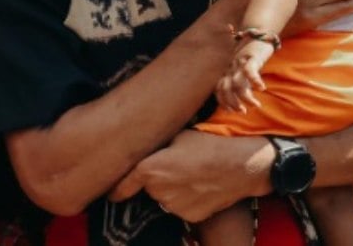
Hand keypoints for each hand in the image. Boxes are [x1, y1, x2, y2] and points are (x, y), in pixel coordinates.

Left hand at [107, 130, 274, 220]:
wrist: (241, 165)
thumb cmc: (208, 143)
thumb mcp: (177, 136)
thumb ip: (156, 146)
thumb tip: (142, 144)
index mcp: (150, 169)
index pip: (123, 185)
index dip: (116, 189)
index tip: (111, 193)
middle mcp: (159, 191)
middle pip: (148, 187)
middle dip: (155, 178)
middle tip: (174, 164)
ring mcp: (175, 206)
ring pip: (164, 197)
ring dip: (171, 189)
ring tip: (191, 173)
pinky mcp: (191, 216)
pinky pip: (180, 207)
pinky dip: (186, 199)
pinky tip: (199, 185)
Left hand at [217, 40, 271, 112]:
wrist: (258, 32)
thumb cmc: (250, 52)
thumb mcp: (242, 67)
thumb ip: (241, 80)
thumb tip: (243, 96)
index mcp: (226, 70)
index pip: (218, 89)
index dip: (222, 101)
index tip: (230, 111)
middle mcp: (230, 67)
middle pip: (225, 88)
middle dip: (232, 102)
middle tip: (242, 111)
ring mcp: (240, 63)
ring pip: (237, 83)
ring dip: (246, 97)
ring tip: (255, 105)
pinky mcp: (251, 57)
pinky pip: (250, 71)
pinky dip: (255, 80)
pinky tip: (262, 88)